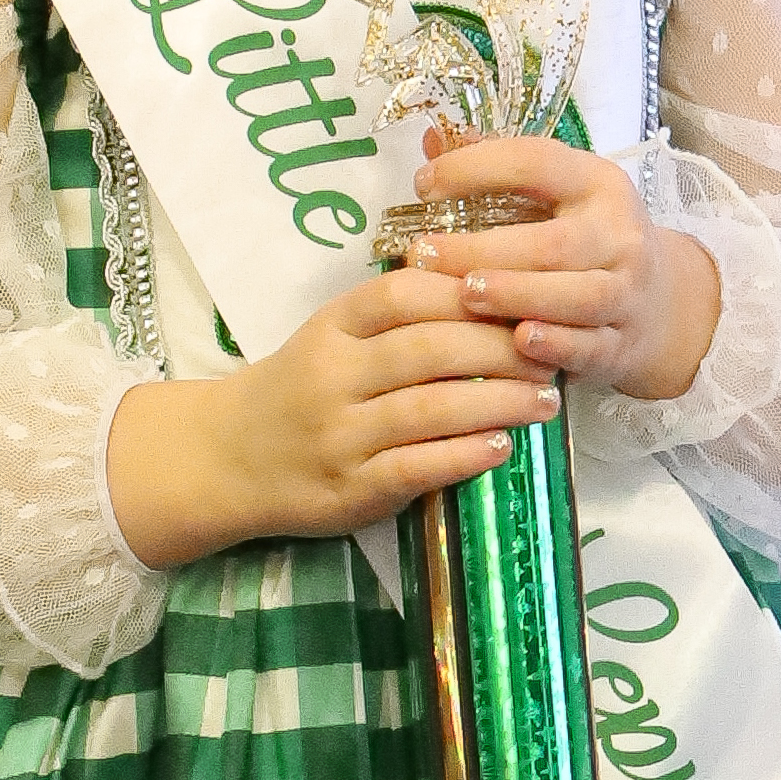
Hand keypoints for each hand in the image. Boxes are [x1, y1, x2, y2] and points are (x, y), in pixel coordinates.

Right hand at [103, 262, 558, 571]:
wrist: (228, 458)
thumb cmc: (301, 389)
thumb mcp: (333, 337)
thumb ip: (395, 316)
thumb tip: (491, 291)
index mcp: (331, 327)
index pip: (403, 294)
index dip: (469, 292)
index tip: (525, 294)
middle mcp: (332, 375)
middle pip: (427, 349)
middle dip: (500, 347)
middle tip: (552, 350)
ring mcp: (339, 435)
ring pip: (429, 408)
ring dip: (498, 402)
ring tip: (545, 400)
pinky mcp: (350, 488)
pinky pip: (417, 466)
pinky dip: (465, 454)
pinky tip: (503, 446)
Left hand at [406, 134, 722, 402]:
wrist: (658, 302)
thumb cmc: (587, 239)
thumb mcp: (558, 194)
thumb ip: (497, 167)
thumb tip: (431, 141)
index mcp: (597, 184)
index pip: (538, 163)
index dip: (479, 168)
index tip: (423, 184)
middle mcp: (619, 235)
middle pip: (555, 243)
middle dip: (485, 250)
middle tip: (424, 255)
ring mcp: (626, 292)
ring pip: (577, 297)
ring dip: (519, 295)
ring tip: (465, 294)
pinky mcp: (622, 343)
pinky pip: (590, 346)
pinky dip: (556, 345)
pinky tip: (518, 341)